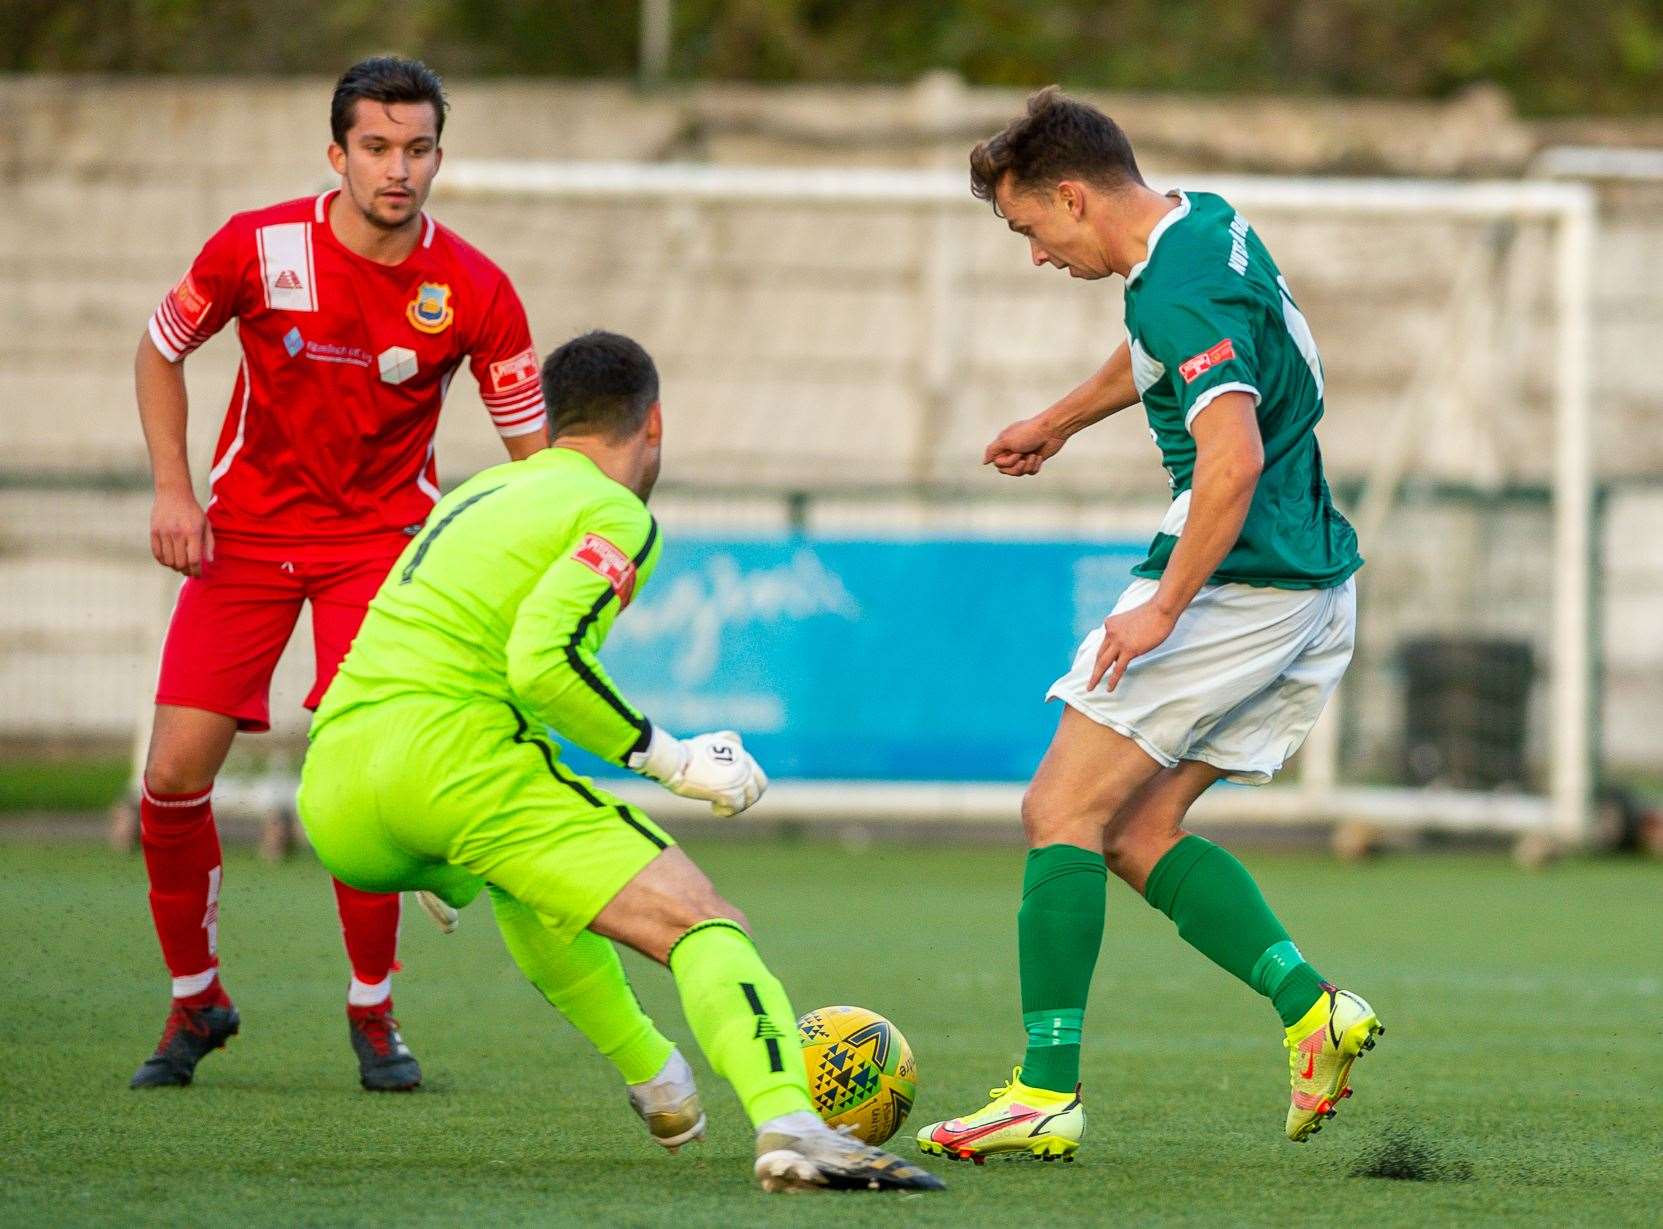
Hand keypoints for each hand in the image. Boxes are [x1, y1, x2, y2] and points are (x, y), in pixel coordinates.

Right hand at [150, 486, 213, 576]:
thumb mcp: (206, 524)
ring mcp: (164, 532)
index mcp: (193, 532)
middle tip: (189, 571)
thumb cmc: (193, 511)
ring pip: (168, 561)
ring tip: (180, 565)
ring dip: (174, 567)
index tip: (198, 575)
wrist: (173, 493)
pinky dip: (163, 561)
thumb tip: (209, 562)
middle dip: (186, 571)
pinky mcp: (154, 531)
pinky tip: (169, 560)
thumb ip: (209, 543)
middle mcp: (178, 533)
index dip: (196, 571)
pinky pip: (157, 553)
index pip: (194, 559)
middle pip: (180, 563)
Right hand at [630, 727, 767, 816]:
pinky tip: (715, 808)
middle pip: (760, 786)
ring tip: (721, 805)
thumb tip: (736, 740)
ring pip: (750, 798)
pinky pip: (736, 807)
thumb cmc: (686, 752)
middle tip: (732, 801)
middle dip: (748, 796)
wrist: (676, 762)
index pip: (755, 772)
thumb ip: (724, 741)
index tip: (732, 787)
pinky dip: (726, 810)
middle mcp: (743, 764)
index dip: (747, 783)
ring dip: (737, 804)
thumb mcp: (710, 739)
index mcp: (739, 752)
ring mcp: (738, 779)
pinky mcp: (730, 793)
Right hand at [983, 413, 1066, 476]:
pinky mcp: (1034, 460)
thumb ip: (992, 450)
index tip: (1017, 453)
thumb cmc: (1029, 433)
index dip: (1007, 463)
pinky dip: (1035, 466)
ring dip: (1028, 466)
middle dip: (1017, 467)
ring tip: (1034, 455)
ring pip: (1019, 473)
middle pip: (1007, 471)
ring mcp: (1023, 456)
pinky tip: (1039, 456)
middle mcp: (1012, 451)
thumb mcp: (1006, 440)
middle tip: (1024, 457)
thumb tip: (984, 462)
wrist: (1052, 430)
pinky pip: (1030, 472)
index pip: (998, 463)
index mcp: (1004, 445)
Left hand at [1088, 600, 1178, 691]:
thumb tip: (1126, 649)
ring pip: (1104, 663)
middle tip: (1089, 681)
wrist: (1160, 609)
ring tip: (1091, 688)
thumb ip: (1125, 633)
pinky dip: (1113, 679)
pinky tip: (1109, 688)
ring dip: (1096, 677)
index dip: (1104, 657)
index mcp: (1110, 624)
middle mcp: (1110, 632)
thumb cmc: (1152, 614)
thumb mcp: (1131, 621)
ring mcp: (1118, 641)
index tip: (1102, 667)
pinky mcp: (1129, 649)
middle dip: (1094, 669)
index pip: (1104, 645)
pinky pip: (1118, 668)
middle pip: (1099, 655)